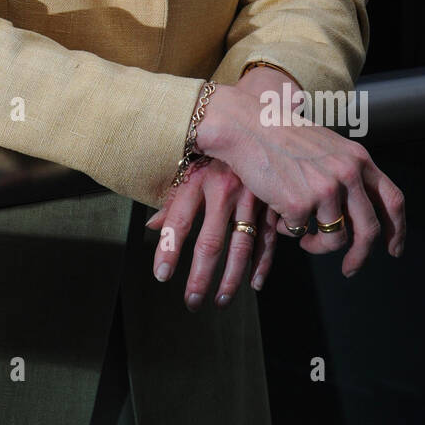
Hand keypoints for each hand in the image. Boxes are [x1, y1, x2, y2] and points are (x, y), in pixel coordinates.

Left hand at [144, 157, 279, 307]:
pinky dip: (263, 264)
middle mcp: (224, 190)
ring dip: (231, 278)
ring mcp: (251, 198)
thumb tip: (152, 226)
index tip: (161, 275)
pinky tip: (254, 282)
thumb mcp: (190, 169)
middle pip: (210, 242)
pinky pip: (267, 239)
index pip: (179, 222)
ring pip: (241, 246)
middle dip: (200, 276)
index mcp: (199, 180)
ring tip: (221, 300)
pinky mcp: (272, 202)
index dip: (168, 250)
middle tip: (192, 301)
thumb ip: (173, 201)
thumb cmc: (216, 152)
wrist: (255, 123)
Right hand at [195, 79, 405, 276]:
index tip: (393, 248)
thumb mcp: (327, 147)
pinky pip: (301, 233)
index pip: (392, 199)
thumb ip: (347, 172)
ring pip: (336, 238)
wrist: (246, 126)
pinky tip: (280, 215)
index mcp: (358, 158)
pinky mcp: (300, 203)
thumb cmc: (280, 136)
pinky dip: (291, 230)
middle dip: (361, 255)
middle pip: (370, 229)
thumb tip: (359, 209)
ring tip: (304, 238)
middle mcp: (348, 173)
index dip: (397, 229)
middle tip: (350, 268)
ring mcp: (325, 189)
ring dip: (319, 245)